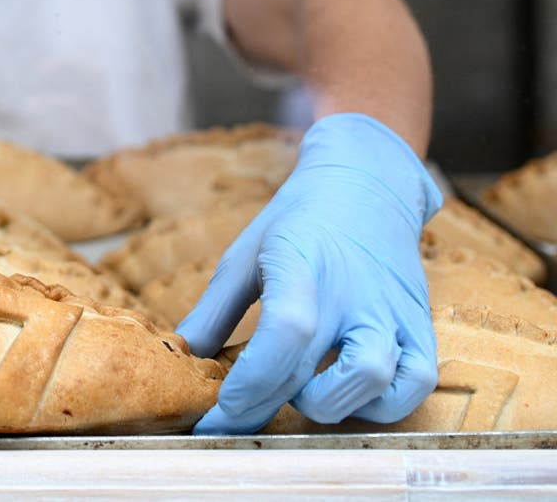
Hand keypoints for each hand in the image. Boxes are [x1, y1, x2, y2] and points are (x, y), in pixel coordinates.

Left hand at [177, 113, 442, 434]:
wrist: (365, 186)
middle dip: (265, 407)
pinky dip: (383, 404)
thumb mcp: (245, 255)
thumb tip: (182, 358)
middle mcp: (351, 290)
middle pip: (316, 368)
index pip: (284, 332)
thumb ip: (214, 311)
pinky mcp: (421, 323)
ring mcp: (391, 308)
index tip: (219, 413)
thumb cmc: (295, 224)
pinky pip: (416, 383)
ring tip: (299, 390)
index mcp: (300, 264)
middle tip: (237, 417)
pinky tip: (348, 394)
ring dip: (328, 404)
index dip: (250, 383)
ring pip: (373, 381)